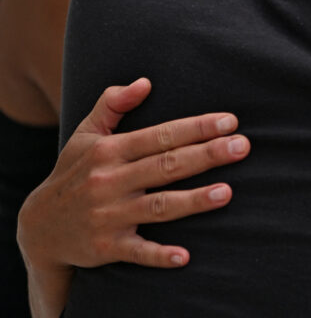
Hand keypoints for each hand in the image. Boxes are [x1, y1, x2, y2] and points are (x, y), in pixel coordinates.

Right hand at [18, 77, 250, 272]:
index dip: (196, 127)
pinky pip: (137, 251)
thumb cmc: (74, 173)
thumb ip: (112, 103)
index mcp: (110, 151)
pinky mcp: (106, 247)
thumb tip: (145, 81)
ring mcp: (109, 215)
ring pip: (158, 206)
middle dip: (207, 155)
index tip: (230, 121)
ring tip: (227, 192)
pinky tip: (185, 256)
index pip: (160, 135)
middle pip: (167, 165)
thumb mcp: (85, 134)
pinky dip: (159, 255)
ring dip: (193, 200)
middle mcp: (110, 181)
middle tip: (242, 147)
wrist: (38, 229)